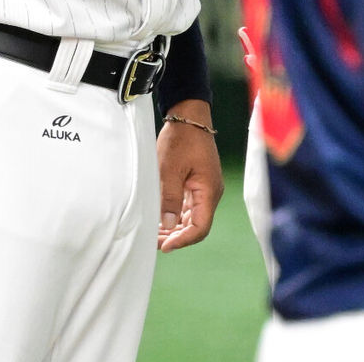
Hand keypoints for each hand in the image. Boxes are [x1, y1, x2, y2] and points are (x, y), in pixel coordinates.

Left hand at [156, 99, 223, 252]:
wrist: (188, 116)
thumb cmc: (181, 139)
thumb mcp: (170, 169)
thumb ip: (169, 198)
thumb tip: (167, 227)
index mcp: (209, 190)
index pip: (200, 228)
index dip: (183, 240)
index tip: (163, 246)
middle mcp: (210, 192)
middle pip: (196, 225)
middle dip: (175, 236)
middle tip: (152, 241)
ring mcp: (204, 188)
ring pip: (191, 217)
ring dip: (174, 227)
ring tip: (153, 233)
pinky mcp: (197, 182)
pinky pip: (188, 206)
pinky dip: (175, 215)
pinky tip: (160, 218)